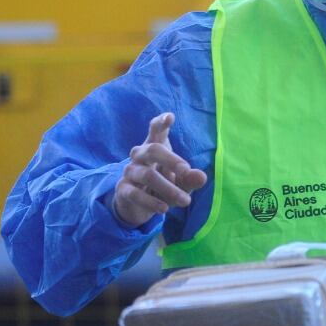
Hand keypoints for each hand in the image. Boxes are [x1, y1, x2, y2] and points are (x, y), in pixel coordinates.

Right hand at [112, 112, 208, 226]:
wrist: (137, 205)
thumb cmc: (162, 185)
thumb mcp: (180, 183)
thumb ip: (190, 179)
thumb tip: (202, 177)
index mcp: (155, 147)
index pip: (155, 130)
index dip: (161, 123)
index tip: (170, 117)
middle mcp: (140, 156)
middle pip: (153, 150)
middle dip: (171, 160)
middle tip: (186, 171)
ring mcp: (130, 172)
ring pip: (148, 175)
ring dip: (168, 188)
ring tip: (185, 201)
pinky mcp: (124, 189)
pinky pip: (136, 194)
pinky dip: (151, 201)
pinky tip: (164, 209)